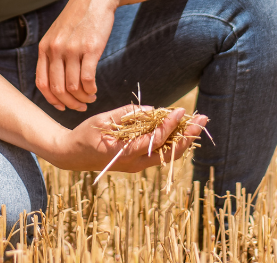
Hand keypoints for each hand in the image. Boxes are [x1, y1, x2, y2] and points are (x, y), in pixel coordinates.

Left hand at [36, 0, 117, 110]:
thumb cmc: (78, 19)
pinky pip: (88, 79)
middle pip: (58, 89)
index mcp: (45, 48)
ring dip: (83, 98)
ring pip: (74, 87)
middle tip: (80, 106)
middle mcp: (55, 49)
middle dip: (70, 103)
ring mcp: (72, 49)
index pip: (42, 84)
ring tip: (90, 97)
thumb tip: (55, 83)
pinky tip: (95, 89)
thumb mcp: (58, 34)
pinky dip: (91, 90)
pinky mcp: (90, 48)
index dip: (52, 100)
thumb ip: (53, 55)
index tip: (63, 106)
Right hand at [45, 105, 208, 172]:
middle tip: (203, 119)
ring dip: (185, 139)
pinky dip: (174, 141)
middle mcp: (135, 164)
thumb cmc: (86, 134)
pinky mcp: (139, 163)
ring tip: (198, 122)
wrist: (73, 155)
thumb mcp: (104, 119)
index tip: (179, 110)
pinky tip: (183, 129)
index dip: (169, 125)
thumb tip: (153, 110)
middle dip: (188, 136)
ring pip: (169, 155)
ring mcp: (138, 166)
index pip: (155, 141)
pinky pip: (161, 154)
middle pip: (170, 153)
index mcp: (124, 153)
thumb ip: (128, 113)